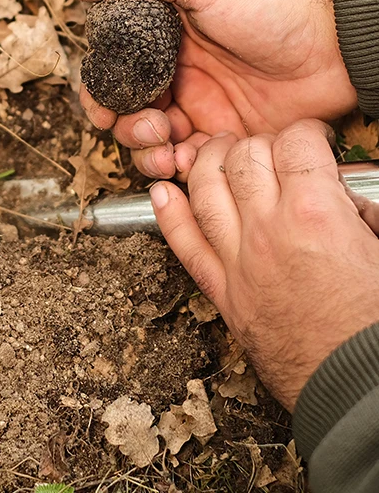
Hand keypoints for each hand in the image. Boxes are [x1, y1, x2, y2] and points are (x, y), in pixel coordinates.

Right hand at [59, 0, 356, 179]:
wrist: (336, 41)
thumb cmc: (269, 1)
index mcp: (164, 39)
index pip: (114, 74)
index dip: (100, 95)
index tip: (102, 109)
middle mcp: (179, 75)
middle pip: (129, 115)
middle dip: (128, 128)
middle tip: (152, 123)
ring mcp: (204, 108)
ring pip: (154, 143)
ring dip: (149, 152)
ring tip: (168, 145)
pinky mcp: (230, 137)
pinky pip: (192, 162)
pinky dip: (182, 166)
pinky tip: (192, 156)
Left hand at [149, 119, 378, 410]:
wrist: (355, 385)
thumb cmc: (373, 321)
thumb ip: (356, 210)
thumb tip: (339, 193)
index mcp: (315, 213)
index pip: (295, 142)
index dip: (307, 134)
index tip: (313, 142)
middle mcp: (267, 229)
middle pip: (245, 155)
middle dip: (259, 142)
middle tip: (271, 151)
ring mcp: (238, 260)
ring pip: (205, 189)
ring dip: (208, 161)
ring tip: (218, 151)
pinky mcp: (223, 291)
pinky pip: (184, 244)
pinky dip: (169, 215)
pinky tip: (161, 192)